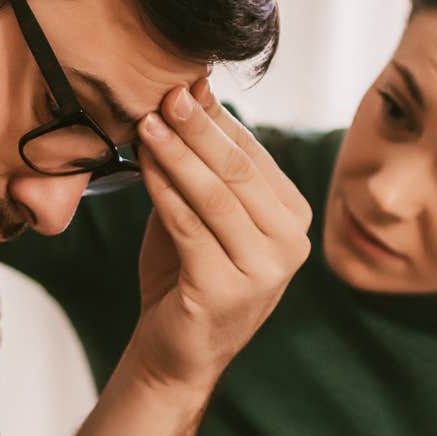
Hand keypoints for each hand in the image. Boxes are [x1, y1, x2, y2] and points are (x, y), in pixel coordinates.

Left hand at [127, 78, 312, 392]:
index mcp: (294, 217)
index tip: (181, 83)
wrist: (175, 352)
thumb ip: (200, 164)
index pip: (252, 155)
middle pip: (237, 171)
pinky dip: (164, 191)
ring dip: (176, 154)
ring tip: (146, 122)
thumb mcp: (199, 212)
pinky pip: (190, 227)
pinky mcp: (228, 291)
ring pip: (214, 196)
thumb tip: (190, 90)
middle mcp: (291, 244)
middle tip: (166, 93)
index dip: (215, 118)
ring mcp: (265, 270)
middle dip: (198, 128)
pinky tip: (142, 165)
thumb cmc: (185, 274)